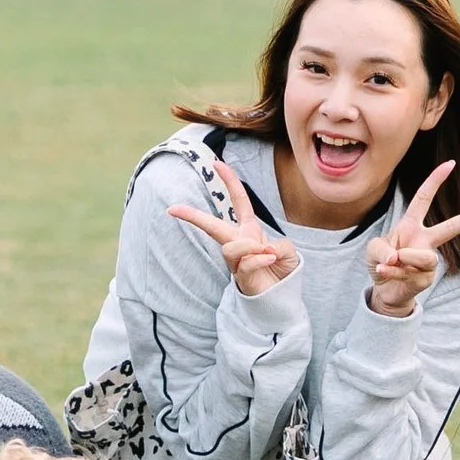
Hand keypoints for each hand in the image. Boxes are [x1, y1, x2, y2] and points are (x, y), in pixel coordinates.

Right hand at [169, 166, 300, 300]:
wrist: (283, 295)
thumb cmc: (281, 269)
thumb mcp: (287, 250)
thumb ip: (278, 244)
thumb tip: (263, 248)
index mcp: (249, 229)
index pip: (239, 201)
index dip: (230, 181)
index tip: (217, 164)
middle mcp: (238, 242)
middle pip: (212, 226)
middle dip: (193, 216)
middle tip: (173, 209)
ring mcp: (237, 260)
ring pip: (230, 246)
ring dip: (249, 246)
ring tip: (267, 253)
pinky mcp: (240, 276)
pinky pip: (246, 263)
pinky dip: (260, 259)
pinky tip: (269, 261)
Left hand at [366, 161, 459, 318]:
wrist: (383, 291)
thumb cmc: (380, 262)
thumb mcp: (372, 250)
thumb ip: (380, 250)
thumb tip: (397, 257)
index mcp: (411, 225)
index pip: (424, 198)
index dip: (435, 180)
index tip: (451, 164)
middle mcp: (424, 239)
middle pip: (451, 227)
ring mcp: (428, 259)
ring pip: (426, 257)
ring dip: (405, 259)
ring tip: (390, 263)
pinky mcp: (427, 278)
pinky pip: (412, 274)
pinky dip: (394, 273)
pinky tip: (386, 274)